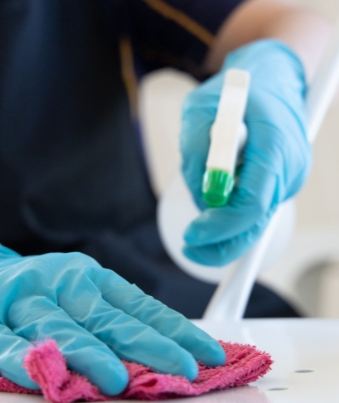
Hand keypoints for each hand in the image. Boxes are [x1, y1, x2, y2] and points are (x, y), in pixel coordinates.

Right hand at [0, 231, 225, 395]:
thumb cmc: (33, 292)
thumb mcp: (76, 293)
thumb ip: (111, 320)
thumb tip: (164, 351)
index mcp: (85, 277)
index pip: (137, 306)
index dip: (174, 330)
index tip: (207, 354)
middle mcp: (55, 283)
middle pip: (104, 318)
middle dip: (146, 345)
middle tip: (179, 368)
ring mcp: (17, 301)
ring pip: (56, 328)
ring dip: (88, 353)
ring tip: (117, 379)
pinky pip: (2, 343)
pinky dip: (23, 360)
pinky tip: (43, 375)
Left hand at [180, 40, 311, 265]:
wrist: (271, 76)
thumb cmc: (235, 90)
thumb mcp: (199, 108)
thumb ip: (196, 150)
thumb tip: (203, 199)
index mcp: (274, 143)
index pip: (252, 202)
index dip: (221, 226)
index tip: (192, 235)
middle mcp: (290, 166)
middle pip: (257, 222)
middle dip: (221, 243)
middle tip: (189, 248)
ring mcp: (290, 177)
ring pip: (253, 219)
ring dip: (223, 225)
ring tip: (200, 205)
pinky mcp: (282, 183)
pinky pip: (254, 209)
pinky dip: (231, 215)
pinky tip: (217, 201)